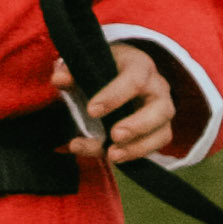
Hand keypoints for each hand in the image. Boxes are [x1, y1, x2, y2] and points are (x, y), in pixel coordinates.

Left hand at [51, 44, 174, 163]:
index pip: (134, 80)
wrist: (121, 75)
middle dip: (137, 125)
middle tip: (114, 136)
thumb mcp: (89, 66)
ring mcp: (163, 111)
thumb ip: (72, 72)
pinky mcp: (160, 131)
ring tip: (113, 155)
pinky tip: (114, 158)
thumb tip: (59, 79)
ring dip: (138, 147)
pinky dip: (136, 155)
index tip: (91, 110)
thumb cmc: (104, 70)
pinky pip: (156, 147)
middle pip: (160, 108)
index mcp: (140, 66)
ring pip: (162, 132)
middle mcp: (157, 88)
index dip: (115, 96)